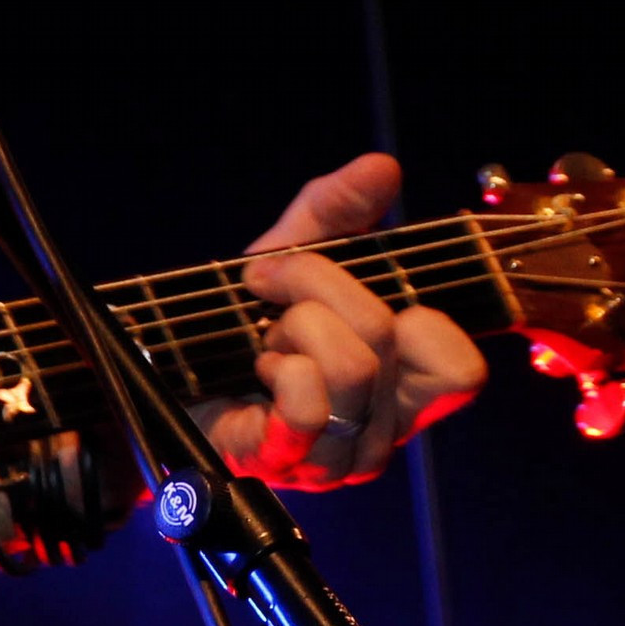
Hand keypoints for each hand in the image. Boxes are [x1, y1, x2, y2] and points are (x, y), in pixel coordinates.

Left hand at [189, 152, 485, 490]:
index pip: (461, 372)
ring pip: (352, 369)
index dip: (420, 320)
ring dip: (292, 333)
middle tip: (276, 298)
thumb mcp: (290, 250)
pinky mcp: (285, 460)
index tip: (357, 291)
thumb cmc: (240, 321)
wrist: (163, 369)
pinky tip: (259, 372)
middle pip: (388, 337)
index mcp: (400, 388)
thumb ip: (337, 207)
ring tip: (267, 342)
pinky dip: (278, 370)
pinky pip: (307, 406)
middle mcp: (379, 430)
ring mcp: (336, 456)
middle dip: (317, 289)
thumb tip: (382, 166)